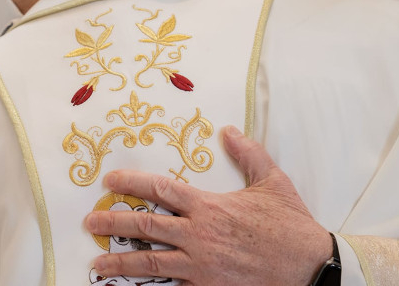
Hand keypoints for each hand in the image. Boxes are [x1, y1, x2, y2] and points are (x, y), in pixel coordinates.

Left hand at [86, 126, 331, 284]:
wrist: (308, 266)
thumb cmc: (289, 223)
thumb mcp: (272, 181)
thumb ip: (248, 154)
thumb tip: (228, 130)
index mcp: (209, 206)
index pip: (161, 189)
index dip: (132, 183)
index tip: (110, 180)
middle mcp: (198, 236)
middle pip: (145, 227)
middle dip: (114, 222)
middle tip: (90, 221)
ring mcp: (200, 267)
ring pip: (150, 263)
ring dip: (120, 263)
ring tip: (97, 263)